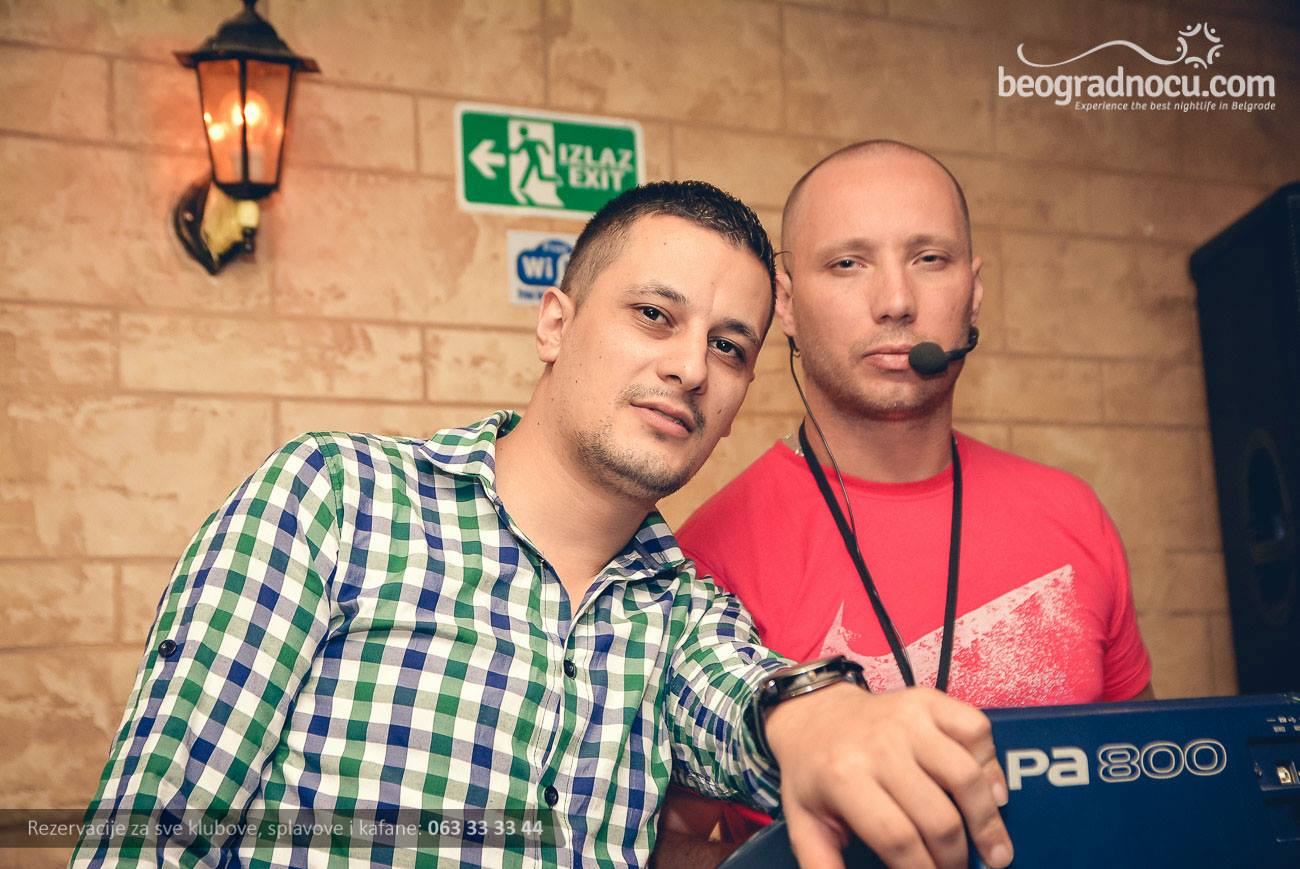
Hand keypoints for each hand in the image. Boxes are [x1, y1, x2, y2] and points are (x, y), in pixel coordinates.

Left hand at [765, 683, 1011, 868]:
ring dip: (986, 821)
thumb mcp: (804, 821)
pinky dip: (991, 763)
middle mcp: (879, 745)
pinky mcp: (928, 701)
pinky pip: (976, 729)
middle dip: (955, 857)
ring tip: (993, 849)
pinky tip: (991, 793)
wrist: (812, 714)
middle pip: (938, 816)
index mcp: (844, 778)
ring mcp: (907, 718)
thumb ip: (823, 865)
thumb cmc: (813, 773)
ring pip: (966, 777)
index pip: (898, 839)